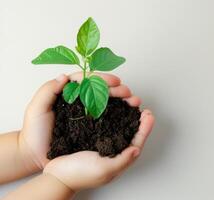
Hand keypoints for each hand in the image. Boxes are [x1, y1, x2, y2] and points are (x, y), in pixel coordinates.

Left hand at [20, 72, 138, 169]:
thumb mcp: (37, 109)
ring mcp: (86, 114)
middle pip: (101, 90)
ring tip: (134, 102)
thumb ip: (48, 91)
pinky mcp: (90, 126)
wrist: (35, 155)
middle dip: (117, 89)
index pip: (88, 80)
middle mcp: (80, 101)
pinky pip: (106, 117)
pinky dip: (118, 114)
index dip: (103, 79)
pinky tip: (127, 114)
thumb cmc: (34, 132)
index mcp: (69, 93)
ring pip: (107, 102)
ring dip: (122, 100)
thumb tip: (65, 76)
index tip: (115, 82)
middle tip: (128, 93)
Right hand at [43, 109, 153, 190]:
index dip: (145, 128)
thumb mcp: (104, 169)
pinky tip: (112, 106)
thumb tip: (137, 149)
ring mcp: (103, 142)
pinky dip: (111, 114)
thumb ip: (122, 160)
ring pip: (119, 125)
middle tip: (138, 102)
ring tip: (128, 101)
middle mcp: (114, 149)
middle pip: (130, 131)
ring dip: (125, 113)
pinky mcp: (93, 136)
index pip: (137, 141)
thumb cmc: (80, 174)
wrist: (57, 174)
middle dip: (137, 117)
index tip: (148, 114)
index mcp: (120, 158)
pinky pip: (105, 123)